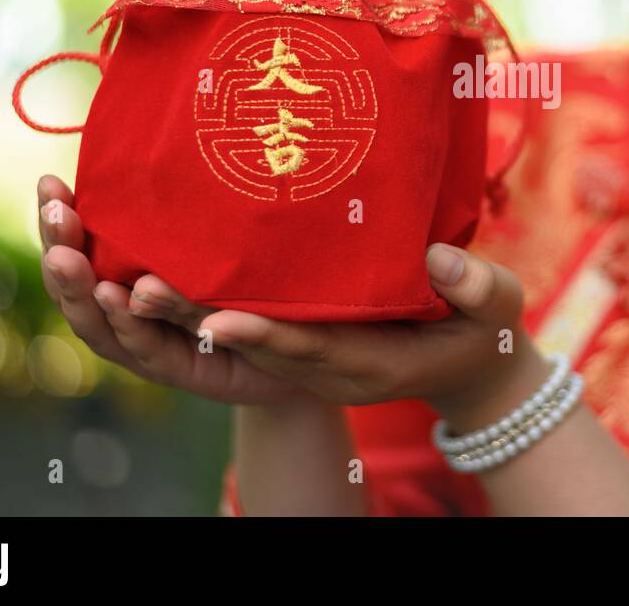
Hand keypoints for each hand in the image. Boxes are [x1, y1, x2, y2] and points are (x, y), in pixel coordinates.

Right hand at [36, 174, 305, 404]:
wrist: (309, 344)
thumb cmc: (263, 282)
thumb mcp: (227, 240)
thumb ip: (189, 216)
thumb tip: (161, 145)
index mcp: (133, 278)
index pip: (83, 251)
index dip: (60, 221)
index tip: (49, 182)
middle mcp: (135, 314)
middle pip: (81, 289)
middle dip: (61, 251)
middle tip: (55, 215)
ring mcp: (155, 346)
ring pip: (102, 326)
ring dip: (82, 292)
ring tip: (68, 259)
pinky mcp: (186, 371)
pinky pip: (151, 350)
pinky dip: (131, 324)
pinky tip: (120, 296)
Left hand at [130, 242, 551, 429]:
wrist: (472, 368)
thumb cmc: (488, 331)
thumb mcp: (497, 307)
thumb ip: (474, 286)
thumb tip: (438, 258)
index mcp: (372, 364)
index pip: (308, 350)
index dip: (262, 336)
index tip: (214, 322)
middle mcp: (331, 369)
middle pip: (255, 346)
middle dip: (197, 322)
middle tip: (138, 291)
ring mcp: (315, 361)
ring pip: (241, 339)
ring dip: (185, 316)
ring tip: (131, 283)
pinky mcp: (306, 343)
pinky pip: (250, 328)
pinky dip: (206, 308)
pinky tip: (164, 274)